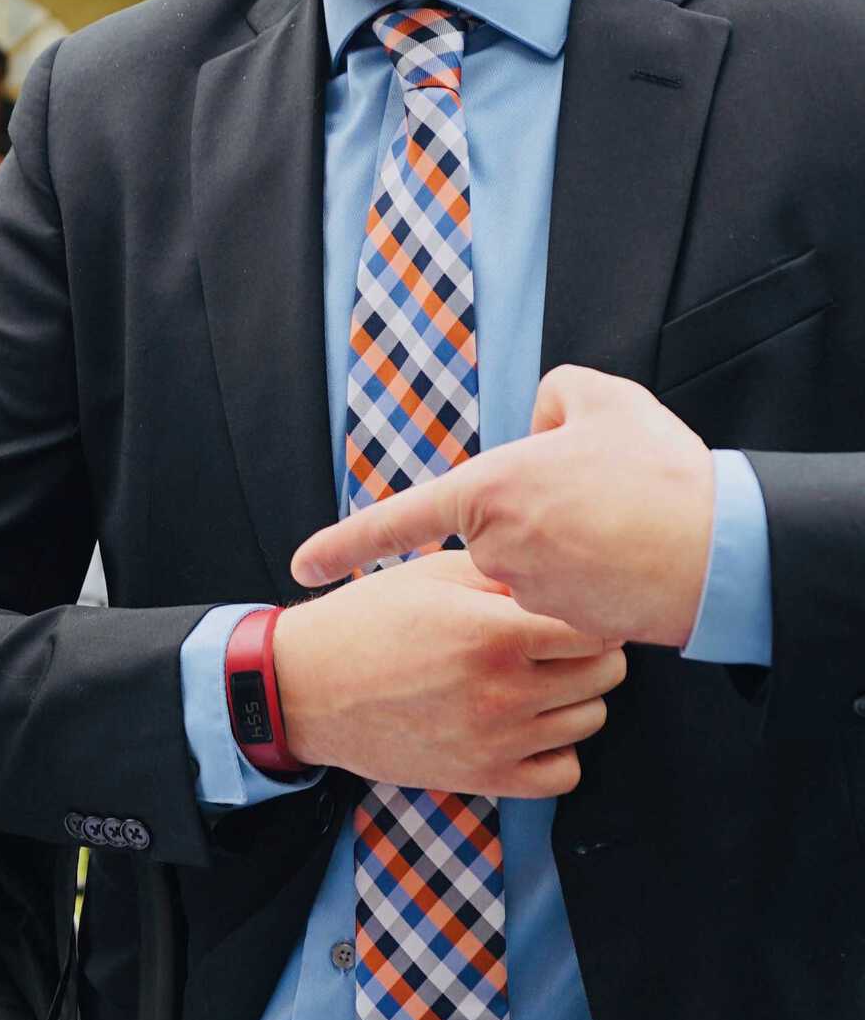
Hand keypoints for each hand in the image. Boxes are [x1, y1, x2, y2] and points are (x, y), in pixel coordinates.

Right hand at [273, 552, 627, 798]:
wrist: (307, 689)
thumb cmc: (369, 622)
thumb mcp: (434, 576)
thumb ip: (506, 575)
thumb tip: (565, 578)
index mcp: (493, 633)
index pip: (597, 629)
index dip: (593, 614)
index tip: (571, 609)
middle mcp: (502, 692)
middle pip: (606, 674)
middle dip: (591, 652)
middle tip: (558, 642)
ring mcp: (495, 740)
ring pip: (591, 720)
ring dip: (575, 698)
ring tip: (538, 679)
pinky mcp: (483, 778)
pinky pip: (564, 773)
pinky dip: (558, 750)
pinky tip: (530, 725)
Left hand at [289, 369, 716, 646]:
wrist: (717, 548)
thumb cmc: (657, 473)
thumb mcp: (605, 398)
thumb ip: (554, 394)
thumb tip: (537, 424)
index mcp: (492, 489)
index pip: (399, 519)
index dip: (345, 542)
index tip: (301, 564)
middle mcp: (496, 549)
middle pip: (495, 530)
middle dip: (534, 513)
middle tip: (598, 496)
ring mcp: (526, 593)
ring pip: (529, 564)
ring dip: (564, 547)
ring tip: (619, 528)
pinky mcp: (560, 626)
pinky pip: (560, 596)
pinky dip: (587, 578)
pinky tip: (624, 564)